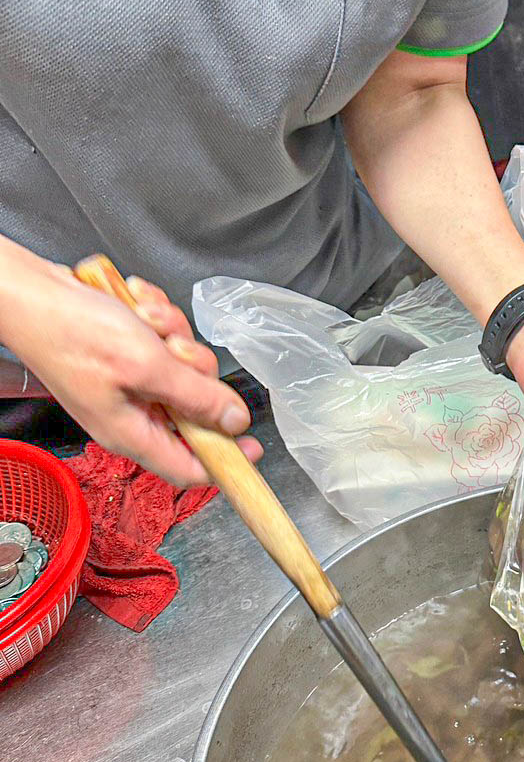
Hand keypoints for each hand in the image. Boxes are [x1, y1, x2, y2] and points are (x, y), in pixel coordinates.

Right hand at [0, 243, 260, 485]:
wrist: (32, 293)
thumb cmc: (72, 331)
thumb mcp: (146, 364)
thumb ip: (194, 396)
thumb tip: (233, 422)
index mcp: (131, 432)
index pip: (188, 468)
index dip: (225, 460)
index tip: (255, 446)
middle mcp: (131, 413)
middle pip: (194, 406)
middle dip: (193, 369)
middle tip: (174, 347)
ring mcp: (129, 383)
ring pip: (182, 367)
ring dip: (172, 335)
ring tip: (144, 319)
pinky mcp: (126, 355)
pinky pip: (163, 340)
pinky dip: (156, 319)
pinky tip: (136, 306)